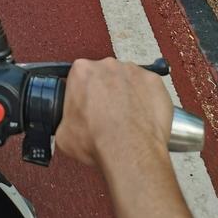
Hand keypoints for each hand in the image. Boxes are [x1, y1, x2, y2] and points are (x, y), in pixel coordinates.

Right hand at [56, 58, 172, 167]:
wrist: (129, 152)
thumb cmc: (97, 141)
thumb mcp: (64, 135)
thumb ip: (65, 120)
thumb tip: (68, 125)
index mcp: (82, 71)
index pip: (81, 76)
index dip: (84, 93)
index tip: (88, 107)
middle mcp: (107, 65)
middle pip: (105, 75)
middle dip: (106, 91)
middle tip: (108, 114)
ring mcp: (133, 71)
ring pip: (127, 80)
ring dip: (127, 94)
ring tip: (128, 119)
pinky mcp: (153, 81)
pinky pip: (149, 87)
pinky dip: (147, 99)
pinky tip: (144, 118)